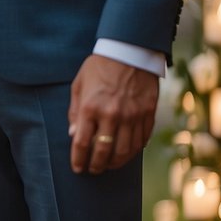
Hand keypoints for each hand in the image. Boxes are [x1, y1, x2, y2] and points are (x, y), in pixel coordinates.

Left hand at [68, 54, 158, 174]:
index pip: (82, 144)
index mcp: (90, 108)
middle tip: (93, 170)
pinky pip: (141, 139)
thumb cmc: (99, 67)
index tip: (78, 168)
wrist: (129, 51)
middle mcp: (111, 115)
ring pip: (125, 150)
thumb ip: (74, 112)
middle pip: (103, 152)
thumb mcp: (79, 85)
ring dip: (115, 162)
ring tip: (109, 165)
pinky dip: (133, 150)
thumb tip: (73, 135)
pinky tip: (126, 153)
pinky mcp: (148, 113)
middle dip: (97, 166)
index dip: (78, 160)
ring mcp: (132, 116)